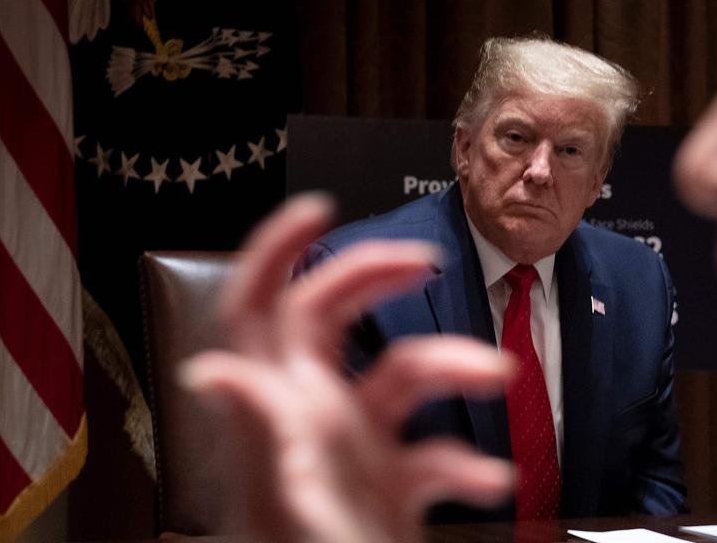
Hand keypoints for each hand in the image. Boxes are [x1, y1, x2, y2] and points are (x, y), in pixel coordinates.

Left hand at [181, 194, 514, 541]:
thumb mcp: (293, 507)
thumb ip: (266, 436)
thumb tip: (216, 365)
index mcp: (284, 416)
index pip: (260, 312)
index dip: (278, 252)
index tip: (317, 210)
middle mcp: (315, 423)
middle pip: (330, 319)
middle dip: (375, 274)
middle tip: (424, 260)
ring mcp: (352, 453)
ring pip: (402, 376)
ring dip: (456, 366)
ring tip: (499, 375)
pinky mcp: (387, 488)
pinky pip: (435, 453)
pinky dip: (470, 460)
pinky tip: (490, 482)